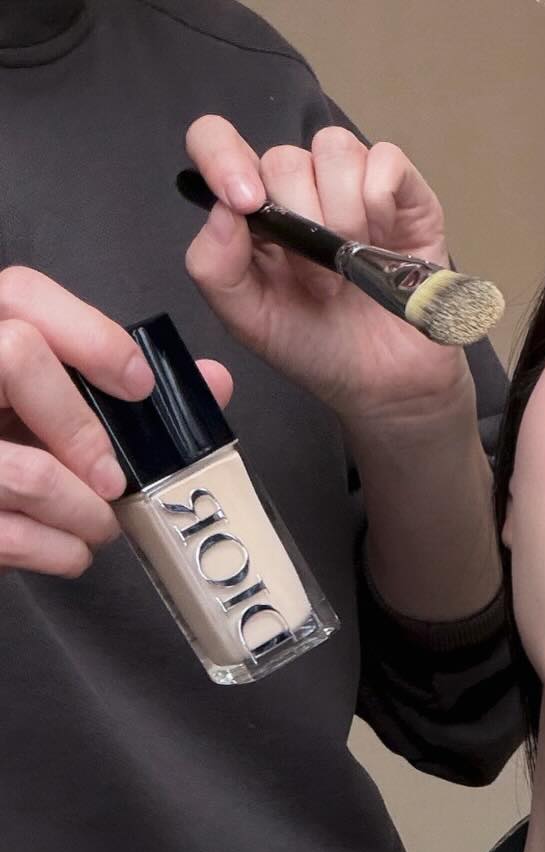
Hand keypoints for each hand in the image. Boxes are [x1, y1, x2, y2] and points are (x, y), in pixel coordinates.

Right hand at [0, 267, 233, 577]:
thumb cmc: (15, 447)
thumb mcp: (55, 404)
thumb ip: (125, 387)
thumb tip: (213, 382)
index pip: (23, 294)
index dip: (91, 336)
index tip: (138, 386)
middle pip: (18, 358)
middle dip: (84, 431)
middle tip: (114, 479)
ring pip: (30, 472)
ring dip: (87, 512)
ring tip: (98, 522)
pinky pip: (14, 537)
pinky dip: (62, 552)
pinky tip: (69, 547)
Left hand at [183, 116, 474, 433]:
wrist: (385, 385)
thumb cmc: (314, 348)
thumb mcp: (248, 321)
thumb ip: (214, 269)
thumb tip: (223, 210)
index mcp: (253, 209)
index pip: (216, 141)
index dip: (222, 156)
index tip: (246, 204)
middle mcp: (300, 186)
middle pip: (284, 157)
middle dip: (302, 225)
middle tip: (321, 285)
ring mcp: (352, 184)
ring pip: (334, 149)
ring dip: (344, 215)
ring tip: (355, 267)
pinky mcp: (404, 193)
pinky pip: (385, 160)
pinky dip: (381, 201)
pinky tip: (386, 242)